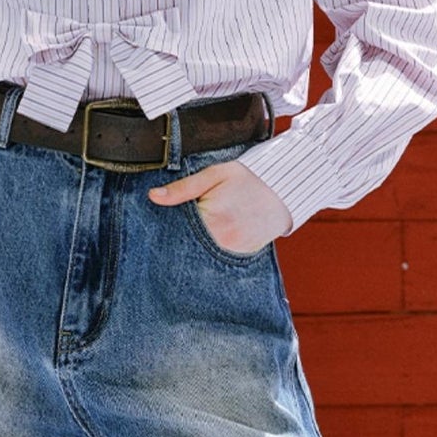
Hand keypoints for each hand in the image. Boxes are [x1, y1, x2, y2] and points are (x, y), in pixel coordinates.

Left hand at [146, 160, 292, 253]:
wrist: (283, 192)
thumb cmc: (248, 179)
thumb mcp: (214, 175)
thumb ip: (182, 188)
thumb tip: (153, 196)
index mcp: (212, 221)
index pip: (175, 233)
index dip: (162, 231)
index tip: (153, 230)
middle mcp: (222, 243)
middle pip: (185, 250)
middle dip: (174, 245)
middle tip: (160, 242)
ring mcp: (232, 254)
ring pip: (199, 259)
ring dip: (189, 252)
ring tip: (182, 244)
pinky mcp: (240, 258)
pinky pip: (216, 261)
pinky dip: (205, 255)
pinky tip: (201, 247)